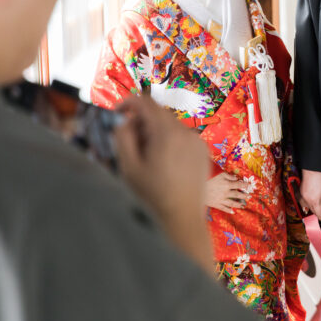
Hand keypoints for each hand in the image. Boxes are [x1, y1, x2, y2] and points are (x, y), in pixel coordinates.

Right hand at [114, 95, 212, 266]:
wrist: (182, 218)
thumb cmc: (152, 195)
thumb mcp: (128, 167)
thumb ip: (122, 137)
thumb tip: (124, 120)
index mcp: (166, 133)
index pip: (146, 102)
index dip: (128, 103)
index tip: (117, 114)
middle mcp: (185, 132)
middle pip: (158, 113)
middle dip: (141, 122)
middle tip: (131, 146)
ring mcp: (197, 141)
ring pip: (170, 125)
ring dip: (155, 132)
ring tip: (149, 160)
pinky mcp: (202, 151)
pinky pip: (182, 136)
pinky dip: (170, 141)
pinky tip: (164, 164)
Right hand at [205, 172, 250, 212]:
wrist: (198, 186)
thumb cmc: (209, 178)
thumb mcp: (220, 174)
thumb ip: (229, 176)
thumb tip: (236, 178)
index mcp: (227, 185)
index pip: (239, 185)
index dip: (245, 185)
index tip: (249, 186)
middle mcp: (226, 193)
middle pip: (237, 195)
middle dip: (244, 196)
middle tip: (249, 196)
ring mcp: (221, 200)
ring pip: (232, 203)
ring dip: (238, 204)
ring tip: (243, 205)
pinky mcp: (216, 204)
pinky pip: (224, 208)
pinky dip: (229, 210)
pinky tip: (233, 211)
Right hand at [300, 169, 320, 228]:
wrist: (314, 164)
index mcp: (316, 203)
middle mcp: (307, 202)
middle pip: (316, 213)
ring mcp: (303, 197)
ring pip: (310, 208)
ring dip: (318, 211)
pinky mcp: (301, 192)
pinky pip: (305, 203)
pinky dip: (311, 205)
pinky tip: (315, 203)